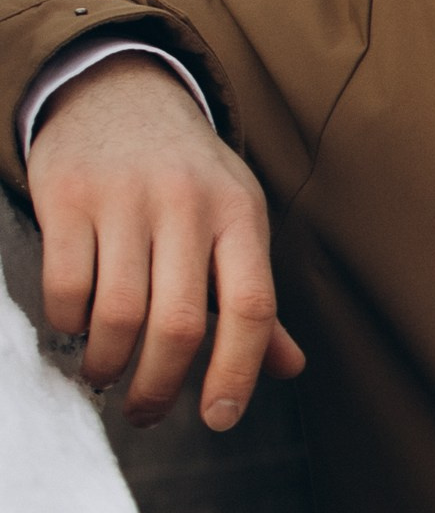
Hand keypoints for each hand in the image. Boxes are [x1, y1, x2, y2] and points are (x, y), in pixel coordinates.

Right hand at [26, 58, 303, 430]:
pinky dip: (68, 325)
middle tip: (144, 412)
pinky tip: (74, 332)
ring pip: (118, 314)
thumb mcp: (235, 221)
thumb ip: (255, 297)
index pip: (252, 307)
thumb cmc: (188, 177)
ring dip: (108, 364)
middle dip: (160, 386)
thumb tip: (290, 368)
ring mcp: (125, 197)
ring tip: (104, 377)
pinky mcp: (67, 194)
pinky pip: (67, 285)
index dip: (238, 373)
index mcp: (240, 215)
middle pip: (180, 323)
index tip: (219, 419)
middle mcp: (187, 204)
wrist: (118, 92)